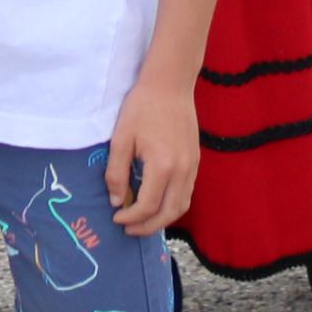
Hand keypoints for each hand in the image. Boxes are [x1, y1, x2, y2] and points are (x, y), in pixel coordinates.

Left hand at [106, 68, 199, 233]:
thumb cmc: (142, 107)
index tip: (115, 217)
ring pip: (182, 205)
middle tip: (128, 228)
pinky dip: (172, 204)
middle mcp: (183, 170)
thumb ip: (116, 173)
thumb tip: (117, 201)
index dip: (130, 217)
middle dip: (148, 227)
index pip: (147, 206)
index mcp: (163, 166)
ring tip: (142, 220)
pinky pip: (187, 192)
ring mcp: (193, 165)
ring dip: (162, 218)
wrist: (170, 83)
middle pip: (169, 213)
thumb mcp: (121, 139)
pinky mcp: (196, 159)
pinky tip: (157, 200)